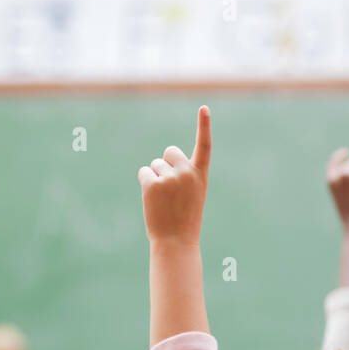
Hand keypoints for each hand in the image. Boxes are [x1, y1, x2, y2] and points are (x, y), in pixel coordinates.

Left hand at [138, 106, 211, 245]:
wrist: (176, 241)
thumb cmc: (184, 219)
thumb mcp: (192, 195)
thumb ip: (183, 175)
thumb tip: (157, 165)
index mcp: (200, 174)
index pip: (204, 145)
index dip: (204, 126)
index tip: (204, 108)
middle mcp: (187, 172)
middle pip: (170, 151)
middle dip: (166, 164)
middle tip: (170, 189)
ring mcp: (170, 177)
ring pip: (155, 164)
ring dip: (155, 178)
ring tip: (163, 199)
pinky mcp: (153, 184)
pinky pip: (144, 172)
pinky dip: (145, 182)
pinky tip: (152, 199)